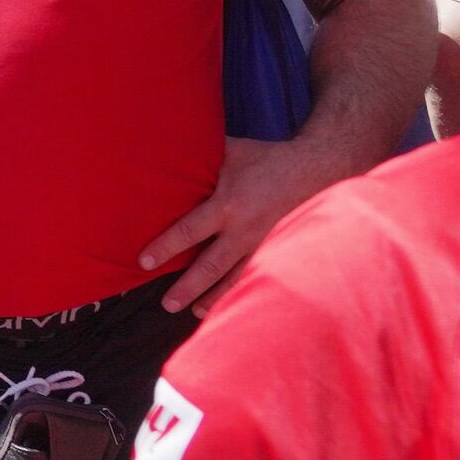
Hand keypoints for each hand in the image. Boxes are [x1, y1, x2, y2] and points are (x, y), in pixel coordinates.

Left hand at [136, 132, 352, 310]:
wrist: (315, 169)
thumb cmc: (265, 159)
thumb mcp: (231, 152)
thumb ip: (200, 157)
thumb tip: (161, 147)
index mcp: (229, 204)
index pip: (190, 231)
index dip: (166, 248)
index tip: (144, 263)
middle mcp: (245, 229)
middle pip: (210, 265)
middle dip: (187, 287)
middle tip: (166, 304)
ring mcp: (263, 244)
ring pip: (234, 278)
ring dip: (213, 297)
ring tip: (192, 312)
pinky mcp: (277, 250)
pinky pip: (255, 275)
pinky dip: (241, 292)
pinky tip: (231, 306)